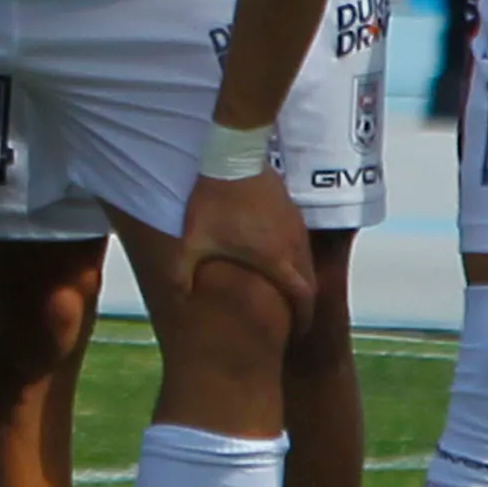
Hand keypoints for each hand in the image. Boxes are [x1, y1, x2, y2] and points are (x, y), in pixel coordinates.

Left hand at [173, 163, 307, 322]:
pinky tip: (281, 256)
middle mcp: (293, 244)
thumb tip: (177, 297)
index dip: (303, 317)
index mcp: (275, 259)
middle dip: (305, 302)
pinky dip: (297, 255)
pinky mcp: (292, 208)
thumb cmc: (213, 201)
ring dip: (303, 277)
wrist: (232, 156)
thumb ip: (183, 272)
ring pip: (308, 259)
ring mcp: (295, 224)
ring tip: (290, 290)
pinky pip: (301, 240)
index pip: (302, 296)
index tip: (299, 330)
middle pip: (310, 281)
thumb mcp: (193, 240)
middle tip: (296, 316)